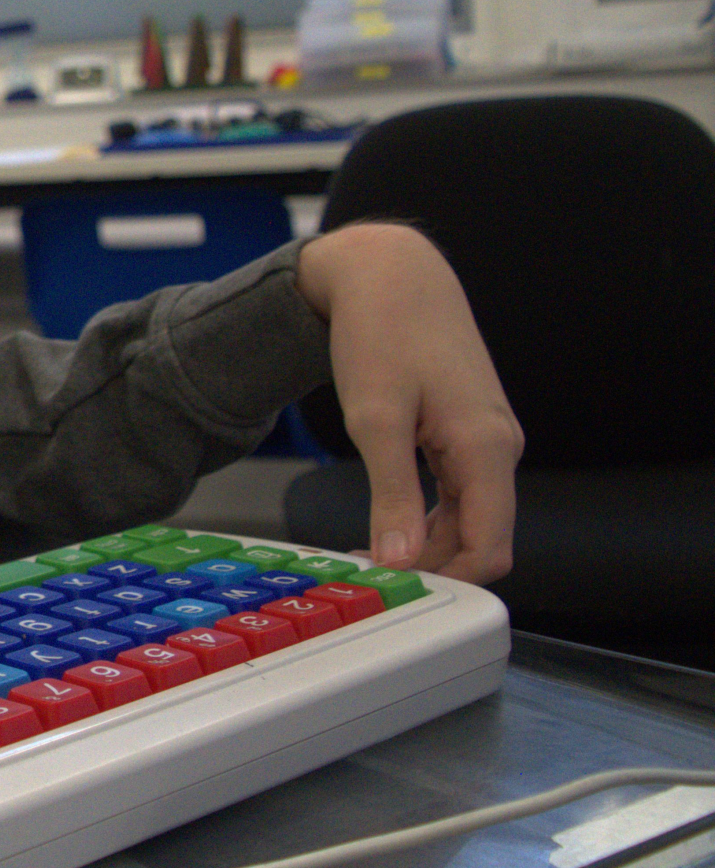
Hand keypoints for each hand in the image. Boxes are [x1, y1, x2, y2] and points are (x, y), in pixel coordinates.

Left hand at [295, 223, 520, 582]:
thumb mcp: (375, 419)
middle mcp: (497, 446)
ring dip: (428, 542)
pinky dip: (426, 513)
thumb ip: (392, 494)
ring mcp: (485, 438)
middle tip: (372, 581)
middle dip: (435, 565)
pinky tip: (386, 522)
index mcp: (486, 447)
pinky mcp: (465, 430)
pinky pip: (456, 490)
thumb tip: (402, 558)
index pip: (492, 546)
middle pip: (482, 536)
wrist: (390, 274)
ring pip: (468, 515)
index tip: (398, 593)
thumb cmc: (382, 333)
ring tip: (369, 555)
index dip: (451, 579)